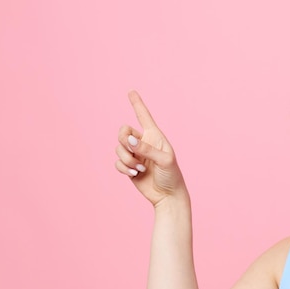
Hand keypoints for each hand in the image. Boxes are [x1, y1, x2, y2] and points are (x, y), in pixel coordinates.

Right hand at [115, 91, 187, 206]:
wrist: (167, 196)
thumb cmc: (171, 176)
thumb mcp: (164, 160)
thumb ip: (147, 149)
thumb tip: (129, 140)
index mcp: (155, 136)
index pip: (144, 116)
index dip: (137, 104)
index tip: (131, 91)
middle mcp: (143, 143)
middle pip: (123, 131)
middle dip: (123, 140)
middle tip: (132, 150)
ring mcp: (135, 155)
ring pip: (118, 148)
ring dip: (126, 159)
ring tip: (140, 169)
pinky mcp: (129, 167)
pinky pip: (117, 162)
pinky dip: (123, 168)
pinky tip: (135, 174)